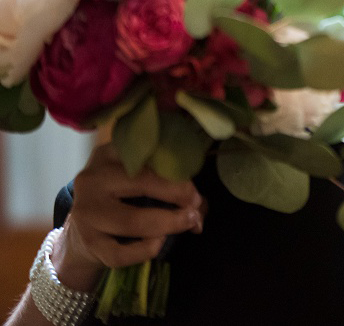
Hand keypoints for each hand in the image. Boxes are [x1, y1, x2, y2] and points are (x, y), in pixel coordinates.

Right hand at [53, 143, 205, 291]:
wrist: (80, 232)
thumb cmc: (123, 199)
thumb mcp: (141, 180)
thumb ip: (170, 184)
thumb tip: (199, 207)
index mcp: (110, 154)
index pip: (147, 154)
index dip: (177, 170)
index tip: (193, 188)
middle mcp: (92, 178)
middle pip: (141, 182)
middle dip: (177, 194)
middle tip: (195, 207)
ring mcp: (85, 212)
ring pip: (132, 220)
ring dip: (168, 223)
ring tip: (188, 224)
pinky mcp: (87, 243)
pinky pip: (121, 253)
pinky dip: (146, 250)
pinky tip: (158, 244)